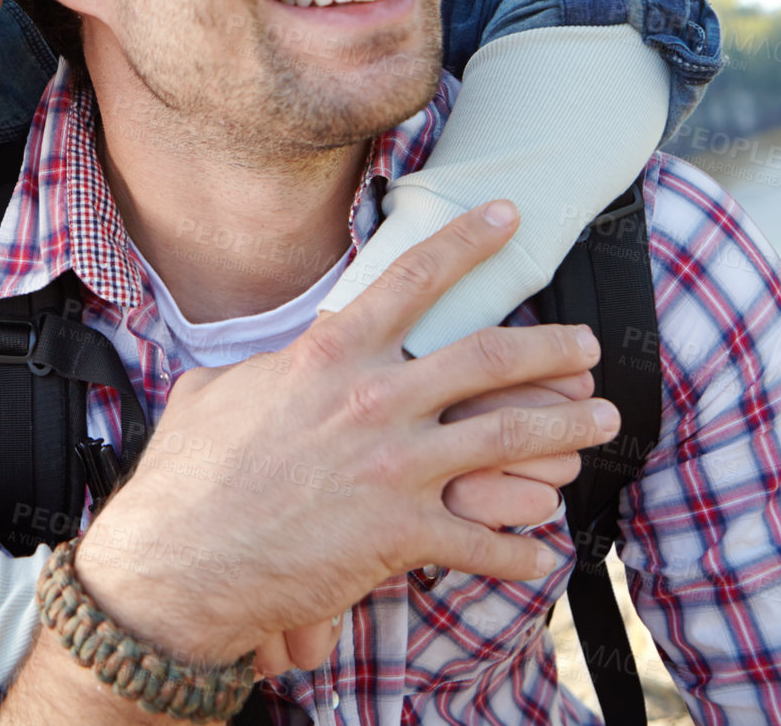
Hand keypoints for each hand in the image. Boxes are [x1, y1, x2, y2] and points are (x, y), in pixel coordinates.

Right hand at [73, 201, 618, 665]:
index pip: (413, 281)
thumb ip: (256, 372)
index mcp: (329, 356)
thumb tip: (258, 365)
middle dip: (550, 347)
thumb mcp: (211, 394)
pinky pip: (482, 543)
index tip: (509, 217)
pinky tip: (543, 556)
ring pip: (508, 436)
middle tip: (587, 345)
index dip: (467, 242)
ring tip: (602, 420)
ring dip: (566, 428)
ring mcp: (394, 468)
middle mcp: (373, 400)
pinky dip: (519, 552)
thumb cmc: (184, 479)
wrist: (178, 563)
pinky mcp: (401, 534)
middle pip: (488, 357)